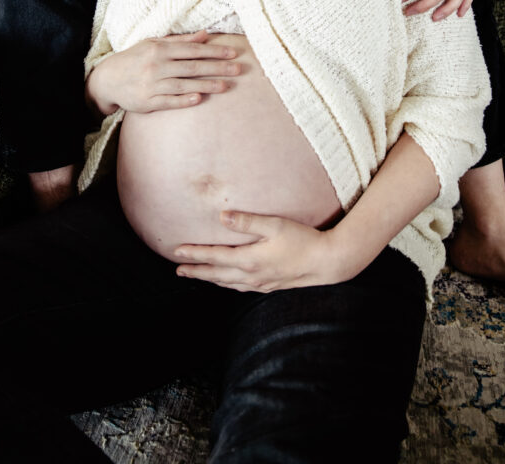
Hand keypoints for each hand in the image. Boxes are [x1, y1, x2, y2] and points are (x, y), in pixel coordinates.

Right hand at [85, 31, 240, 115]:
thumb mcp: (153, 43)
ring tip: (226, 86)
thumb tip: (205, 34)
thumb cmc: (134, 58)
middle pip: (193, 67)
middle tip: (238, 69)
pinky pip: (169, 101)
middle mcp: (157, 65)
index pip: (192, 49)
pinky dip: (184, 100)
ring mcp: (152, 84)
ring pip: (184, 84)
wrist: (107, 79)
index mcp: (160, 49)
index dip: (214, 51)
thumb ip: (180, 40)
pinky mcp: (148, 102)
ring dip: (206, 85)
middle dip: (217, 68)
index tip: (233, 52)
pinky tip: (199, 99)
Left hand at [174, 211, 343, 291]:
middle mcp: (252, 275)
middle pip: (216, 275)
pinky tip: (227, 281)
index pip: (215, 257)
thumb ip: (248, 221)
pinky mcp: (270, 285)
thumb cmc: (303, 240)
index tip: (177, 252)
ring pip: (227, 283)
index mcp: (250, 260)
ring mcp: (261, 283)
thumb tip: (222, 217)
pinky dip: (227, 283)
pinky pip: (240, 287)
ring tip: (197, 274)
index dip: (195, 254)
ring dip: (209, 278)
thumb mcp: (275, 224)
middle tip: (178, 269)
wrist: (326, 262)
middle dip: (196, 271)